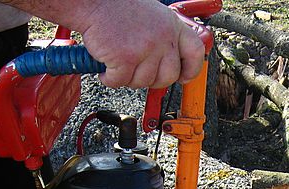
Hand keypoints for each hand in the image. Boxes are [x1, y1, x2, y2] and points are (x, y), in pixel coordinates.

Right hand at [79, 0, 204, 88]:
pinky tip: (106, 69)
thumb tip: (170, 62)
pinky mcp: (126, 59)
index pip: (195, 52)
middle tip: (138, 72)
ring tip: (119, 64)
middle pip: (169, 76)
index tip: (183, 77)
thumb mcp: (153, 16)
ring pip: (144, 82)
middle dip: (153, 80)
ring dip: (129, 78)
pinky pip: (121, 81)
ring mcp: (146, 49)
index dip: (191, 69)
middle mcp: (163, 37)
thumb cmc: (117, 7)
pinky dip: (111, 79)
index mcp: (172, 25)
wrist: (92, 2)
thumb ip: (164, 37)